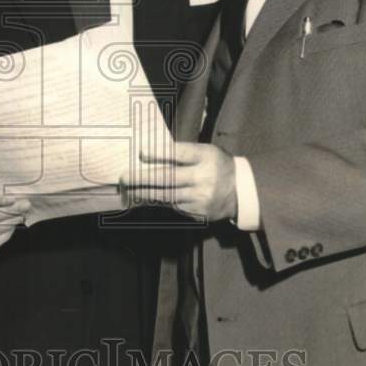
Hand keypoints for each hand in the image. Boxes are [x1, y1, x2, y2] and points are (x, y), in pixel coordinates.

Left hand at [121, 143, 236, 222]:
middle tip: (124, 177)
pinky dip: (159, 202)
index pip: (180, 154)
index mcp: (206, 157)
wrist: (240, 191)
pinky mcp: (200, 213)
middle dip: (143, 178)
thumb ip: (183, 153)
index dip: (160, 153)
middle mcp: (204, 177)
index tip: (141, 152)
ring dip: (146, 193)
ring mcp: (202, 197)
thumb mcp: (206, 152)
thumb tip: (151, 154)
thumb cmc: (216, 165)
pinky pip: (175, 206)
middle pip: (169, 178)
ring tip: (129, 190)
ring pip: (168, 195)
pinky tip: (146, 198)